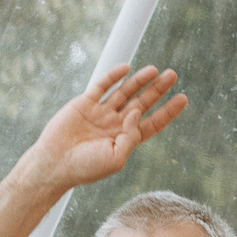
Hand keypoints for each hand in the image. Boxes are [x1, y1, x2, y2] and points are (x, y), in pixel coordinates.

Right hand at [16, 64, 185, 192]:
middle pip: (142, 103)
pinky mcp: (84, 104)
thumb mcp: (116, 158)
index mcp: (126, 140)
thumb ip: (131, 136)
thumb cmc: (85, 167)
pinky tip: (126, 68)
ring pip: (124, 92)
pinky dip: (114, 77)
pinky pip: (102, 86)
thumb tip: (138, 112)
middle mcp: (115, 124)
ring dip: (140, 81)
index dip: (168, 111)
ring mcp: (100, 113)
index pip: (153, 122)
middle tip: (173, 75)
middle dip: (158, 90)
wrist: (54, 164)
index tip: (183, 98)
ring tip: (155, 70)